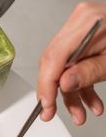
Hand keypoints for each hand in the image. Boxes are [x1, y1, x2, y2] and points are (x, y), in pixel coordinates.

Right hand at [38, 1, 105, 124]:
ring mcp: (83, 30)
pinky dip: (82, 86)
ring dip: (72, 94)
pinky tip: (91, 103)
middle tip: (52, 113)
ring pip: (64, 68)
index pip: (53, 57)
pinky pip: (76, 65)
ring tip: (80, 114)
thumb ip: (88, 73)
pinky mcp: (87, 40)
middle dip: (56, 93)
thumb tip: (63, 84)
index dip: (46, 86)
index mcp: (87, 22)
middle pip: (55, 63)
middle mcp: (81, 22)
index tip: (46, 106)